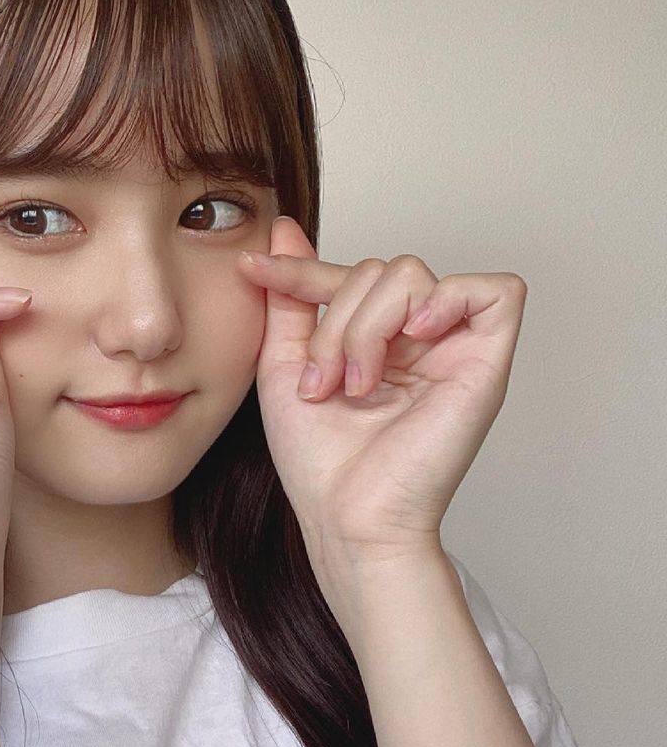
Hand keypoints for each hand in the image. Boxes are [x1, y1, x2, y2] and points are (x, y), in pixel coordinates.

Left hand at [239, 216, 526, 582]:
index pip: (348, 276)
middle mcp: (419, 339)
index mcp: (378, 339)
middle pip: (379, 269)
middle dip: (336, 321)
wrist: (345, 516)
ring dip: (366, 328)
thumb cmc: (319, 458)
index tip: (251, 268)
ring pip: (413, 275)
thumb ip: (292, 296)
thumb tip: (285, 230)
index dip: (302, 271)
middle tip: (324, 382)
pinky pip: (495, 292)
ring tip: (357, 385)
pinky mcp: (488, 364)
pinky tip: (414, 339)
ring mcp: (454, 349)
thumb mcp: (286, 363)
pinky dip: (447, 302)